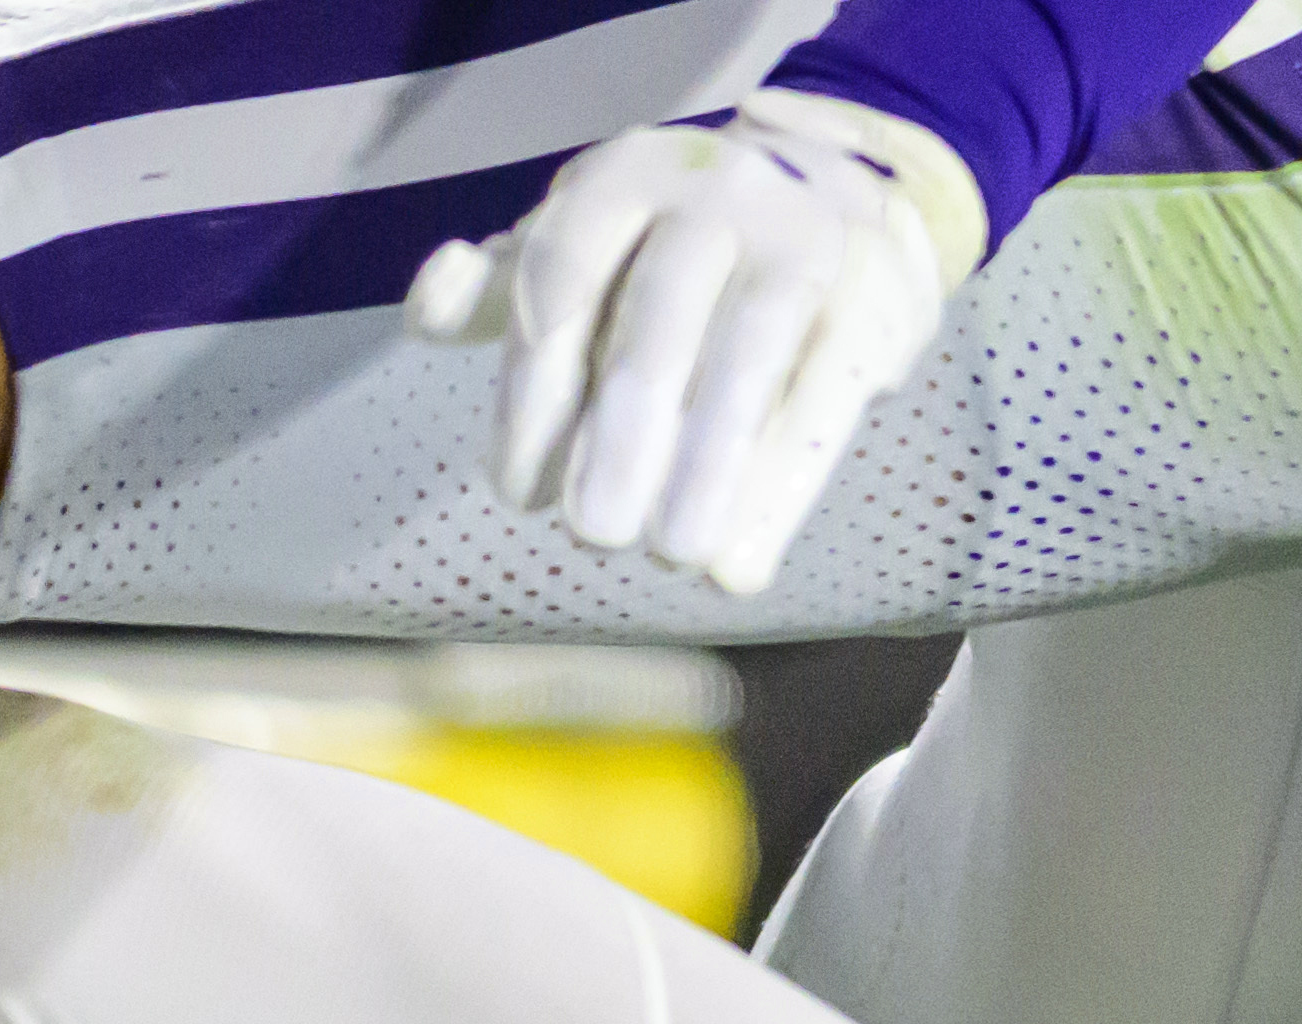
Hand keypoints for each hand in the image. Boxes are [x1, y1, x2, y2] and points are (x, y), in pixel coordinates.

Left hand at [405, 87, 983, 594]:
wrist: (835, 191)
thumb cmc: (665, 251)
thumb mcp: (575, 249)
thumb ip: (493, 289)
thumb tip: (431, 303)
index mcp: (623, 177)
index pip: (567, 275)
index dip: (538, 391)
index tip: (520, 495)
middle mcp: (714, 190)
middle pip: (664, 313)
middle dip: (626, 430)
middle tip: (594, 535)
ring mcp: (800, 236)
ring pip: (754, 349)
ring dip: (711, 461)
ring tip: (671, 556)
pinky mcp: (869, 296)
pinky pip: (826, 390)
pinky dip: (783, 484)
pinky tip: (738, 568)